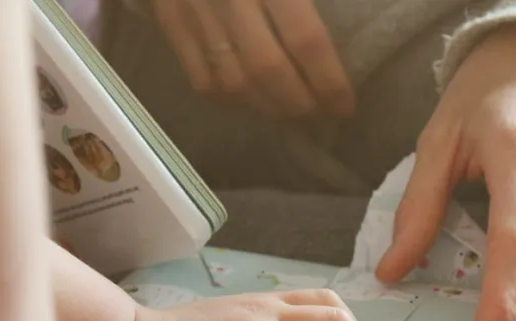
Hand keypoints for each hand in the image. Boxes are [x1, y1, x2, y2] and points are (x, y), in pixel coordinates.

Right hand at [150, 0, 353, 117]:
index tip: (345, 105)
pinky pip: (200, 77)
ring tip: (292, 114)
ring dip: (267, 108)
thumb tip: (347, 21)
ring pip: (233, 81)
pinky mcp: (168, 18)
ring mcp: (193, 8)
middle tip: (321, 116)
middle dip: (300, 104)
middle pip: (267, 70)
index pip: (305, 39)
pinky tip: (251, 100)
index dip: (328, 81)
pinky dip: (230, 99)